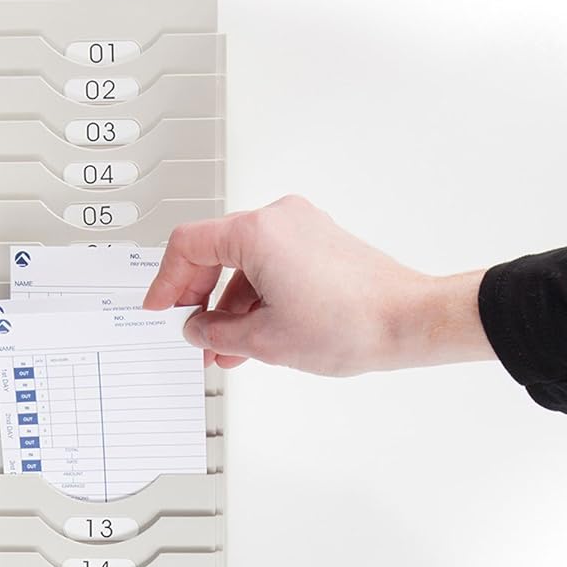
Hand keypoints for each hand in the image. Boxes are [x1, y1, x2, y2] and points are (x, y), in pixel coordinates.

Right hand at [143, 194, 493, 374]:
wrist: (407, 322)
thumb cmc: (349, 324)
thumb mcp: (262, 340)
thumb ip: (215, 332)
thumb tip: (197, 328)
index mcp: (257, 232)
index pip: (188, 245)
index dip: (165, 281)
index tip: (158, 307)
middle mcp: (279, 219)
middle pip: (213, 251)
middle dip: (197, 298)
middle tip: (191, 332)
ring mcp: (302, 228)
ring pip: (242, 263)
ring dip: (226, 306)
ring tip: (223, 347)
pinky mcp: (319, 243)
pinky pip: (270, 266)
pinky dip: (253, 298)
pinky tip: (251, 335)